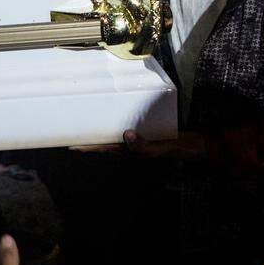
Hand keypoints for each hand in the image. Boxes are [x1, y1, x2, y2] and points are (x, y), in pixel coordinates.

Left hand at [72, 130, 205, 159]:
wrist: (191, 146)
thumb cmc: (174, 149)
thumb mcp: (159, 149)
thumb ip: (144, 146)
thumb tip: (126, 135)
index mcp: (129, 150)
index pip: (104, 148)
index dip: (88, 147)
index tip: (72, 146)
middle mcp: (129, 144)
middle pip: (105, 140)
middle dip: (90, 138)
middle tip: (72, 131)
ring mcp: (136, 137)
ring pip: (114, 134)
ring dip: (101, 129)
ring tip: (87, 122)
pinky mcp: (144, 130)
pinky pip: (126, 126)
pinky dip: (118, 121)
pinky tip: (113, 114)